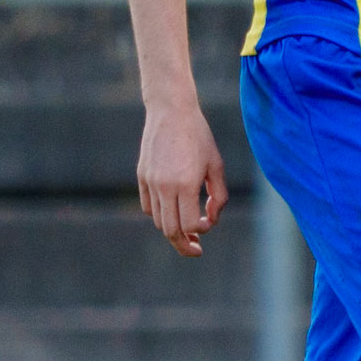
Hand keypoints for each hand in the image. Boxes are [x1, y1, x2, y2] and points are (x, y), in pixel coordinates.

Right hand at [137, 99, 228, 255]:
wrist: (171, 111)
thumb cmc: (199, 137)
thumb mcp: (216, 165)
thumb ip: (219, 196)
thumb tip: (211, 220)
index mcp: (186, 184)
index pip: (189, 225)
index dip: (201, 231)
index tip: (208, 223)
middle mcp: (165, 186)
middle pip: (170, 230)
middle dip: (184, 245)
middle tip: (196, 249)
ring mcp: (150, 182)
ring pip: (158, 221)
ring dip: (173, 230)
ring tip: (186, 231)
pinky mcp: (142, 176)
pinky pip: (148, 206)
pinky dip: (160, 215)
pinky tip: (173, 211)